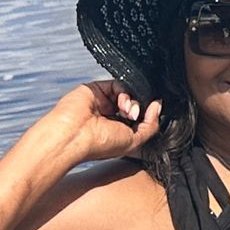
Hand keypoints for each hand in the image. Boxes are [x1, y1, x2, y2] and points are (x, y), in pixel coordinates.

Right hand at [35, 80, 162, 163]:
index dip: (148, 114)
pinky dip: (126, 93)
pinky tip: (123, 105)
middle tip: (136, 116)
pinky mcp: (96, 89)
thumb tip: (157, 105)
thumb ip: (151, 125)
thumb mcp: (134, 141)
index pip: (140, 116)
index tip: (152, 114)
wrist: (72, 137)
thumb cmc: (99, 145)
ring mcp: (103, 101)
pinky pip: (119, 84)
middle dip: (141, 108)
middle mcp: (110, 115)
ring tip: (129, 113)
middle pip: (136, 102)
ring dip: (134, 101)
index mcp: (117, 129)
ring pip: (129, 92)